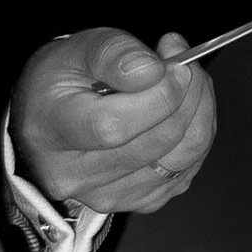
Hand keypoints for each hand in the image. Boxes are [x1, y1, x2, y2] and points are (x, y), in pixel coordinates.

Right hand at [9, 27, 215, 214]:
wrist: (51, 117)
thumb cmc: (63, 79)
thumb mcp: (78, 48)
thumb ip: (114, 53)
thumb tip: (154, 71)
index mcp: (50, 133)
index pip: (114, 126)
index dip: (159, 95)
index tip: (176, 65)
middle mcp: (75, 176)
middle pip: (156, 142)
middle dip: (187, 95)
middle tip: (188, 65)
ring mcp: (108, 196)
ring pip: (182, 157)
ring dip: (200, 112)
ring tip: (191, 81)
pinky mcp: (138, 202)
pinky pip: (187, 169)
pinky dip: (198, 134)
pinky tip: (186, 109)